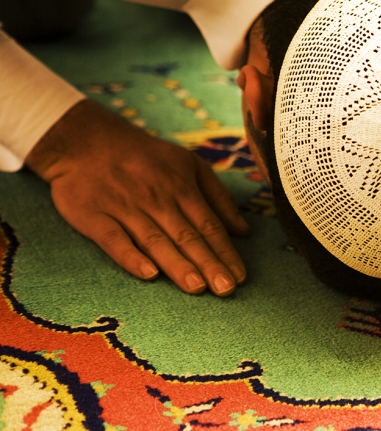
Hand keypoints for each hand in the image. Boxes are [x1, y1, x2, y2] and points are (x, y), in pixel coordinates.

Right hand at [26, 99, 249, 295]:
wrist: (85, 141)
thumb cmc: (146, 157)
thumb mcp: (190, 165)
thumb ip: (218, 197)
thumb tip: (244, 231)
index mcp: (181, 187)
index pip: (209, 225)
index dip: (225, 252)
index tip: (239, 277)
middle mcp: (156, 199)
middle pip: (187, 236)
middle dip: (209, 264)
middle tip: (226, 290)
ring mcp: (124, 207)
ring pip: (155, 241)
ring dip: (178, 265)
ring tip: (197, 288)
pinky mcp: (93, 215)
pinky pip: (113, 239)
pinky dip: (130, 256)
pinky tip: (148, 273)